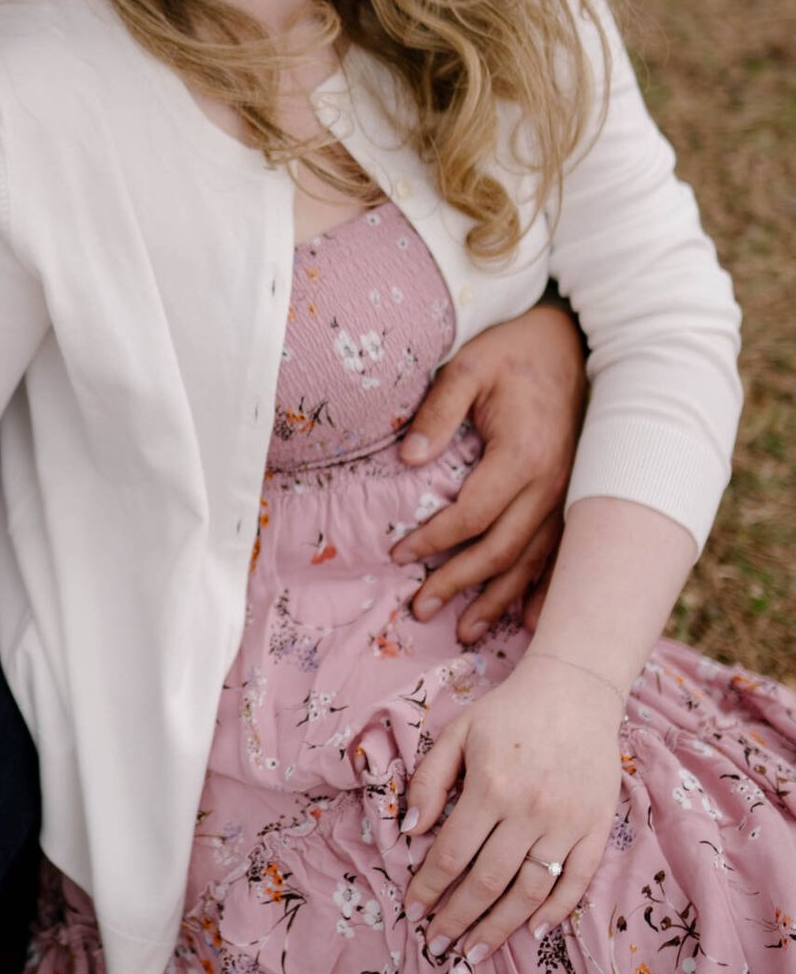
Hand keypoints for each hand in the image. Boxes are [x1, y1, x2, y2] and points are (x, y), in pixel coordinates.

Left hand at [393, 302, 585, 638]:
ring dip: (497, 599)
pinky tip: (527, 618)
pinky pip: (561, 555)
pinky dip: (543, 591)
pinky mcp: (574, 497)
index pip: (471, 515)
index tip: (398, 555)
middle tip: (420, 609)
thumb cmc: (514, 353)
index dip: (433, 540)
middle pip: (502, 550)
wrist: (572, 342)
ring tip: (463, 630)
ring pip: (532, 562)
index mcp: (523, 455)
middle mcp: (551, 485)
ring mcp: (568, 496)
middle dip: (460, 584)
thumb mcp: (469, 368)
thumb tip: (407, 461)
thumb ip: (437, 412)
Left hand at [400, 655, 621, 964]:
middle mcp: (531, 810)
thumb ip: (429, 781)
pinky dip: (555, 911)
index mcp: (491, 786)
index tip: (413, 910)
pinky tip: (531, 931)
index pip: (451, 854)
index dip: (429, 888)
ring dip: (500, 928)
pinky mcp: (597, 828)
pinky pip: (577, 881)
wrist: (576, 692)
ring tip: (474, 952)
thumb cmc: (507, 713)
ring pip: (531, 891)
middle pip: (488, 882)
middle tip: (437, 946)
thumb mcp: (457, 733)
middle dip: (457, 920)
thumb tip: (410, 831)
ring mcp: (568, 822)